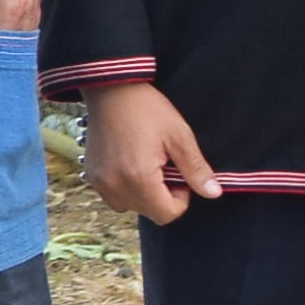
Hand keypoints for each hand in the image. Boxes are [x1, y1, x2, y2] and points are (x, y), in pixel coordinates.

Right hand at [84, 79, 219, 222]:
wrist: (110, 90)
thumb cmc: (147, 109)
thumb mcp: (179, 135)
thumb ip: (196, 169)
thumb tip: (213, 193)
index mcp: (139, 177)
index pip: (166, 214)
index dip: (180, 199)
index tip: (178, 174)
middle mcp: (116, 185)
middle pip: (149, 212)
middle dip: (162, 197)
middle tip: (164, 167)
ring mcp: (99, 181)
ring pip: (129, 207)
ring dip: (142, 195)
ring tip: (146, 167)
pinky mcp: (91, 174)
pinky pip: (112, 197)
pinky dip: (124, 189)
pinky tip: (129, 165)